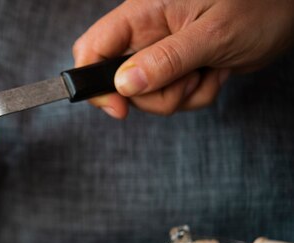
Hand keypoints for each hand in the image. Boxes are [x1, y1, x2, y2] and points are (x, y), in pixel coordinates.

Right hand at [73, 0, 293, 117]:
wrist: (291, 12)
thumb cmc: (260, 6)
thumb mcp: (213, 35)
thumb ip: (166, 59)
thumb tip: (123, 84)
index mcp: (144, 13)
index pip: (92, 47)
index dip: (93, 81)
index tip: (119, 108)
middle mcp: (146, 34)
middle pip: (119, 82)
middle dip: (154, 95)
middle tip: (189, 78)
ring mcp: (161, 53)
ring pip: (148, 96)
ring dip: (181, 95)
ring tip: (208, 70)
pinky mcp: (178, 69)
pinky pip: (173, 98)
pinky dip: (196, 94)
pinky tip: (215, 72)